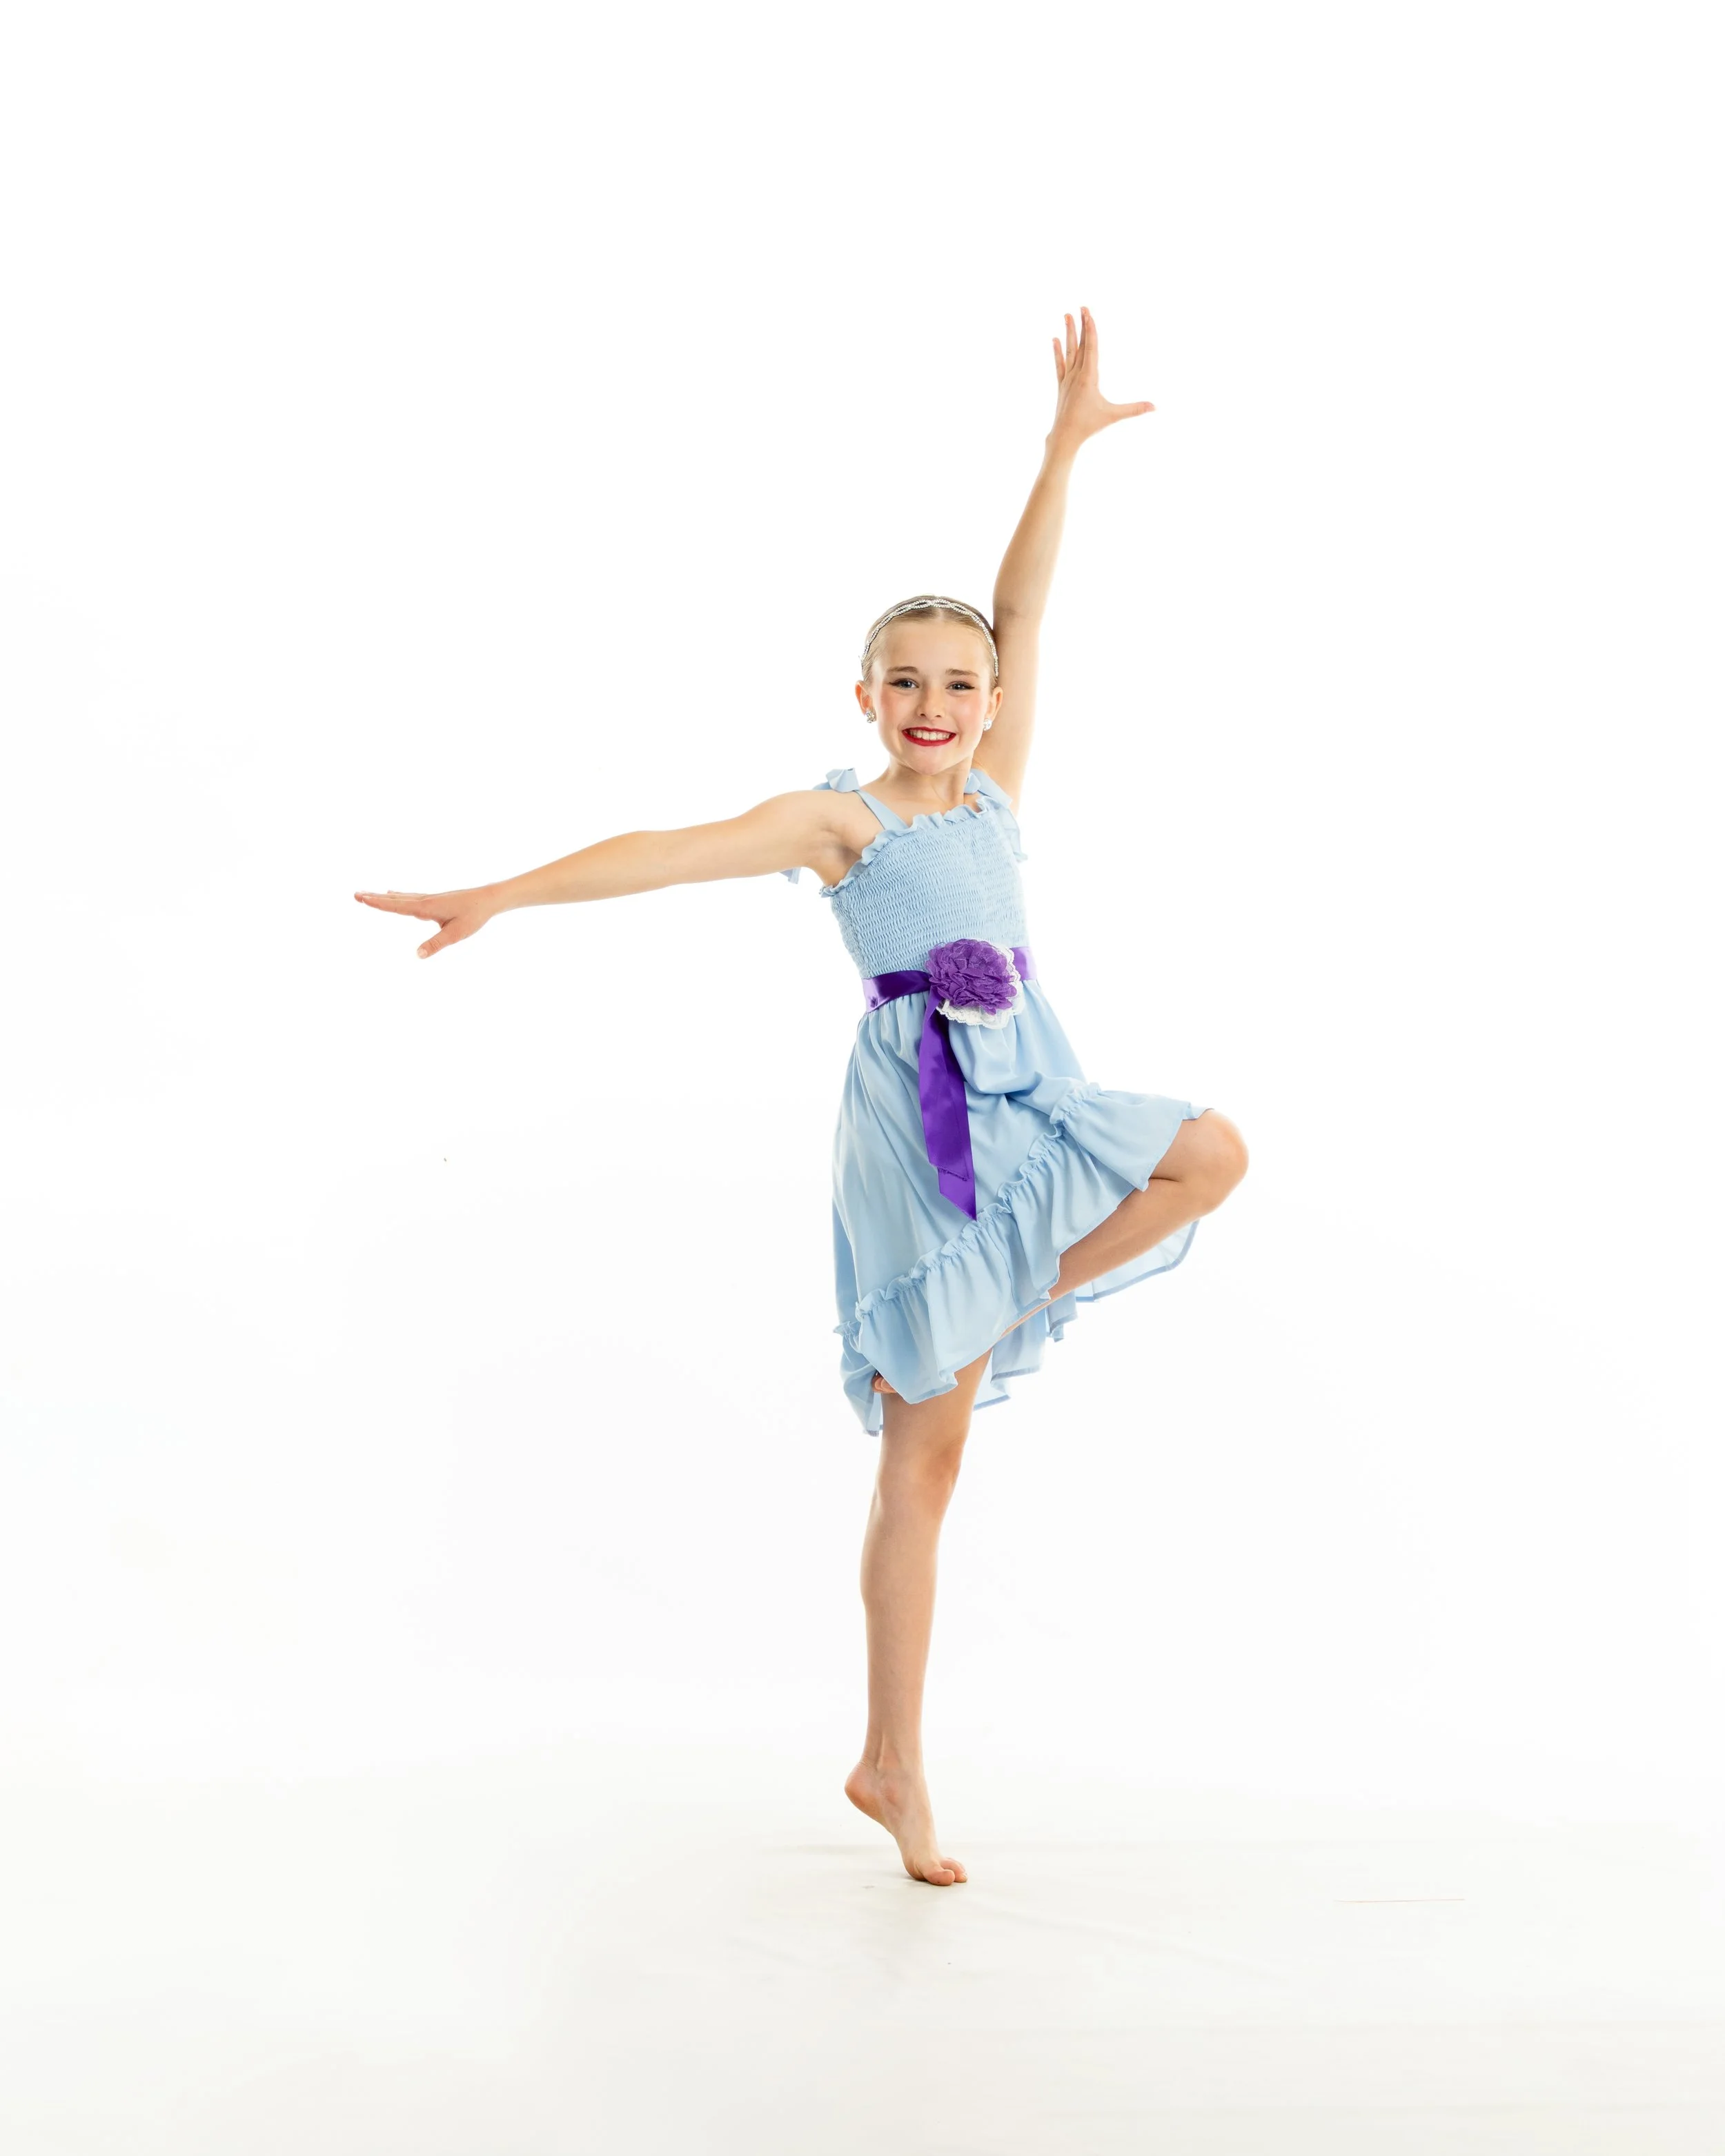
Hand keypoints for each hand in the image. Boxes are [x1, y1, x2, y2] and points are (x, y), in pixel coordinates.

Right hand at [352, 885, 496, 957]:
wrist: (488, 899)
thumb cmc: (473, 916)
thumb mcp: (456, 934)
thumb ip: (436, 944)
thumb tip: (417, 955)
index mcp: (426, 907)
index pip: (397, 906)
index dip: (378, 903)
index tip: (362, 898)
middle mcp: (424, 900)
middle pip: (394, 899)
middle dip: (374, 898)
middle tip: (355, 894)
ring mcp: (428, 899)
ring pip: (400, 897)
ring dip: (382, 896)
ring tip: (367, 894)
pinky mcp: (433, 900)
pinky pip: (409, 897)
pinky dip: (396, 896)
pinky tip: (392, 894)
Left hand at [1048, 306, 1153, 453]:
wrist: (1064, 437)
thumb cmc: (1089, 426)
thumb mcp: (1113, 416)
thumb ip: (1134, 409)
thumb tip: (1155, 407)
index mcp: (1089, 378)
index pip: (1091, 349)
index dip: (1091, 330)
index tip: (1089, 314)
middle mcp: (1077, 375)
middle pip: (1080, 345)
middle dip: (1081, 325)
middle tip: (1081, 307)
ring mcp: (1067, 379)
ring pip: (1068, 351)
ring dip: (1069, 333)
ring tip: (1066, 315)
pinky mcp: (1061, 385)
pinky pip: (1059, 364)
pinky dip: (1057, 351)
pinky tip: (1054, 339)